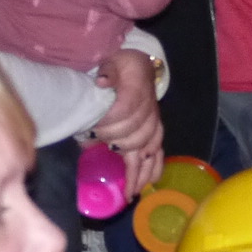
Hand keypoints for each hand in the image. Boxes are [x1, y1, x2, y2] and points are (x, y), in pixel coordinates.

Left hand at [91, 50, 164, 191]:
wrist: (141, 66)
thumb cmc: (123, 66)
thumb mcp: (113, 61)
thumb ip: (108, 71)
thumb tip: (102, 82)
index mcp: (138, 92)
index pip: (125, 112)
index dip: (109, 124)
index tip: (93, 131)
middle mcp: (149, 112)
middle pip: (135, 136)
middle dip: (117, 145)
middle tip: (102, 146)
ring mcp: (154, 124)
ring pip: (149, 150)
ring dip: (139, 170)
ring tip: (131, 191)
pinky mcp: (155, 132)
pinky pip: (158, 153)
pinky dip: (153, 169)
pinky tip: (146, 184)